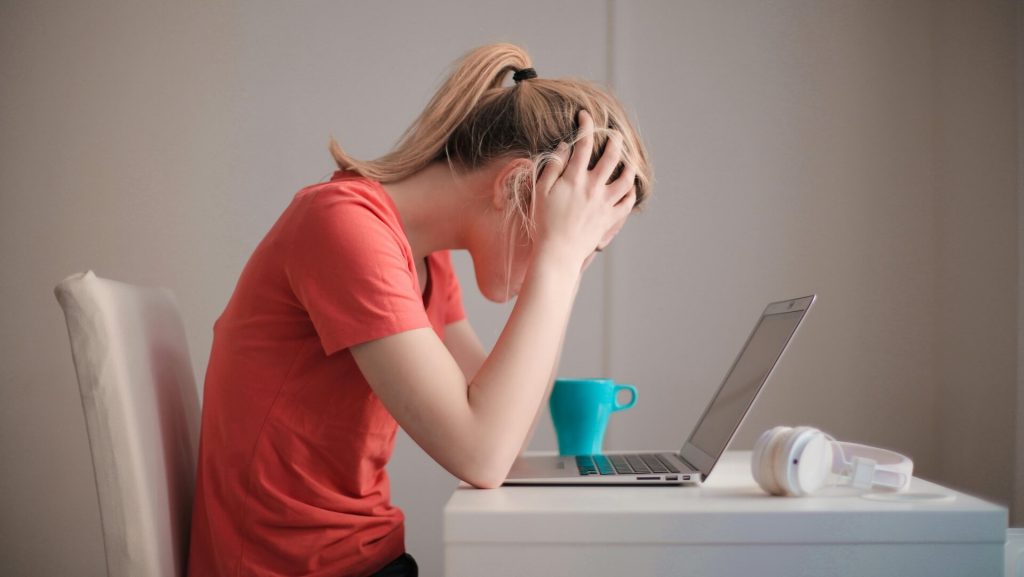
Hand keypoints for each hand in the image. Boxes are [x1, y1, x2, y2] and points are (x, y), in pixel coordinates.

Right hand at [532, 109, 636, 268]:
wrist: (557, 253)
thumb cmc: (544, 222)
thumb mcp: (540, 191)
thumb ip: (553, 167)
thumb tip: (566, 147)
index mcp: (574, 178)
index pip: (583, 144)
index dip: (586, 125)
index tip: (585, 116)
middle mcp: (593, 187)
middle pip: (612, 156)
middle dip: (614, 139)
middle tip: (614, 133)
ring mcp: (605, 203)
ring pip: (626, 178)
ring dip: (629, 164)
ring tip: (628, 158)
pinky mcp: (610, 218)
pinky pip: (628, 202)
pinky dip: (631, 191)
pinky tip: (629, 186)